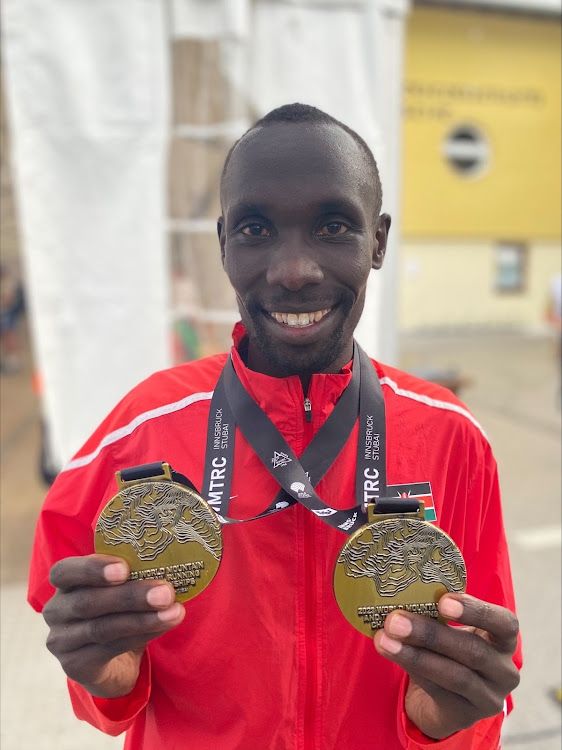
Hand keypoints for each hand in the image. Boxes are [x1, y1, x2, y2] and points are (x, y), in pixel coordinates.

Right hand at [43, 554, 184, 698]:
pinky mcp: (74, 666)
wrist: (113, 661)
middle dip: (130, 596)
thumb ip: (136, 577)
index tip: (124, 568)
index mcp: (65, 583)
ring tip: (173, 613)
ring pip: (102, 628)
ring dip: (142, 619)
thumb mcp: (122, 589)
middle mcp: (56, 611)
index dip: (92, 569)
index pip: (65, 572)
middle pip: (88, 602)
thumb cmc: (118, 611)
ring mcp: (62, 641)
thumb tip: (173, 569)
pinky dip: (139, 637)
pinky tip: (161, 627)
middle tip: (165, 593)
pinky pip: (108, 650)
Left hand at [373, 593, 519, 738]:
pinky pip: (438, 691)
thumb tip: (399, 597)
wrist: (446, 698)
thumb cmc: (450, 650)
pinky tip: (392, 654)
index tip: (443, 601)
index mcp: (505, 639)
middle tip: (396, 620)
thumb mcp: (452, 629)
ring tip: (385, 640)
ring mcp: (489, 697)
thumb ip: (437, 614)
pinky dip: (413, 670)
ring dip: (415, 655)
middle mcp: (504, 670)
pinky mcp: (467, 715)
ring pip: (454, 675)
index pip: (505, 623)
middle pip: (472, 651)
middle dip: (430, 634)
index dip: (476, 611)